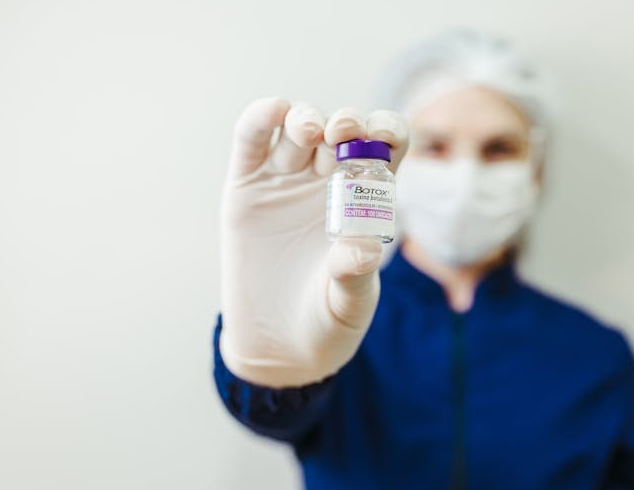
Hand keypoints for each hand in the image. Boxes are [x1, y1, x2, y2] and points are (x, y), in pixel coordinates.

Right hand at [219, 98, 407, 387]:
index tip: (383, 138)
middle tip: (343, 133)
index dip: (387, 131)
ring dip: (306, 117)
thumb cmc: (326, 321)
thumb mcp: (348, 304)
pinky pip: (251, 141)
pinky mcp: (246, 187)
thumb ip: (355, 275)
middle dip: (347, 122)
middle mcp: (327, 181)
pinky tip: (272, 113)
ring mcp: (285, 180)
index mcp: (365, 199)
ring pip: (298, 127)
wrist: (278, 346)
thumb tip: (364, 248)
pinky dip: (261, 119)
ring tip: (309, 132)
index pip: (385, 147)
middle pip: (342, 130)